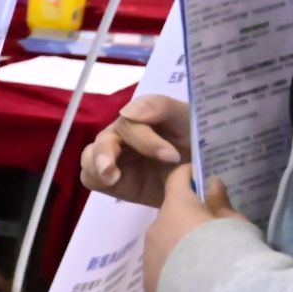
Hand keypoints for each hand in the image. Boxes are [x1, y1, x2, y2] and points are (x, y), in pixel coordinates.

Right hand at [81, 94, 190, 208]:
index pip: (130, 122)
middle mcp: (122, 134)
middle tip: (113, 170)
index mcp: (141, 116)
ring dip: (96, 165)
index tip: (171, 156)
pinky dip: (96, 178)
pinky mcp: (110, 180)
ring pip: (89, 156)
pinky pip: (90, 177)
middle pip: (104, 140)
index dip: (146, 140)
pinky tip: (113, 183)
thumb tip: (127, 112)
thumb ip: (161, 108)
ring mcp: (114, 157)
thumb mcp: (189, 120)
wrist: (203, 180)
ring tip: (112, 178)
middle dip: (107, 154)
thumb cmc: (199, 143)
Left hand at [143, 166, 237, 291]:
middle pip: (169, 215)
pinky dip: (172, 268)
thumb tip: (211, 183)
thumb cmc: (231, 250)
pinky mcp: (148, 281)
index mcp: (176, 207)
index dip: (187, 174)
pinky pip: (160, 268)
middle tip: (208, 229)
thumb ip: (219, 202)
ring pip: (162, 242)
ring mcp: (148, 256)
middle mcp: (155, 228)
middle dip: (185, 218)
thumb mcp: (234, 221)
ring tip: (201, 260)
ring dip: (177, 244)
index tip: (196, 173)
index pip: (177, 180)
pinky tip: (190, 280)